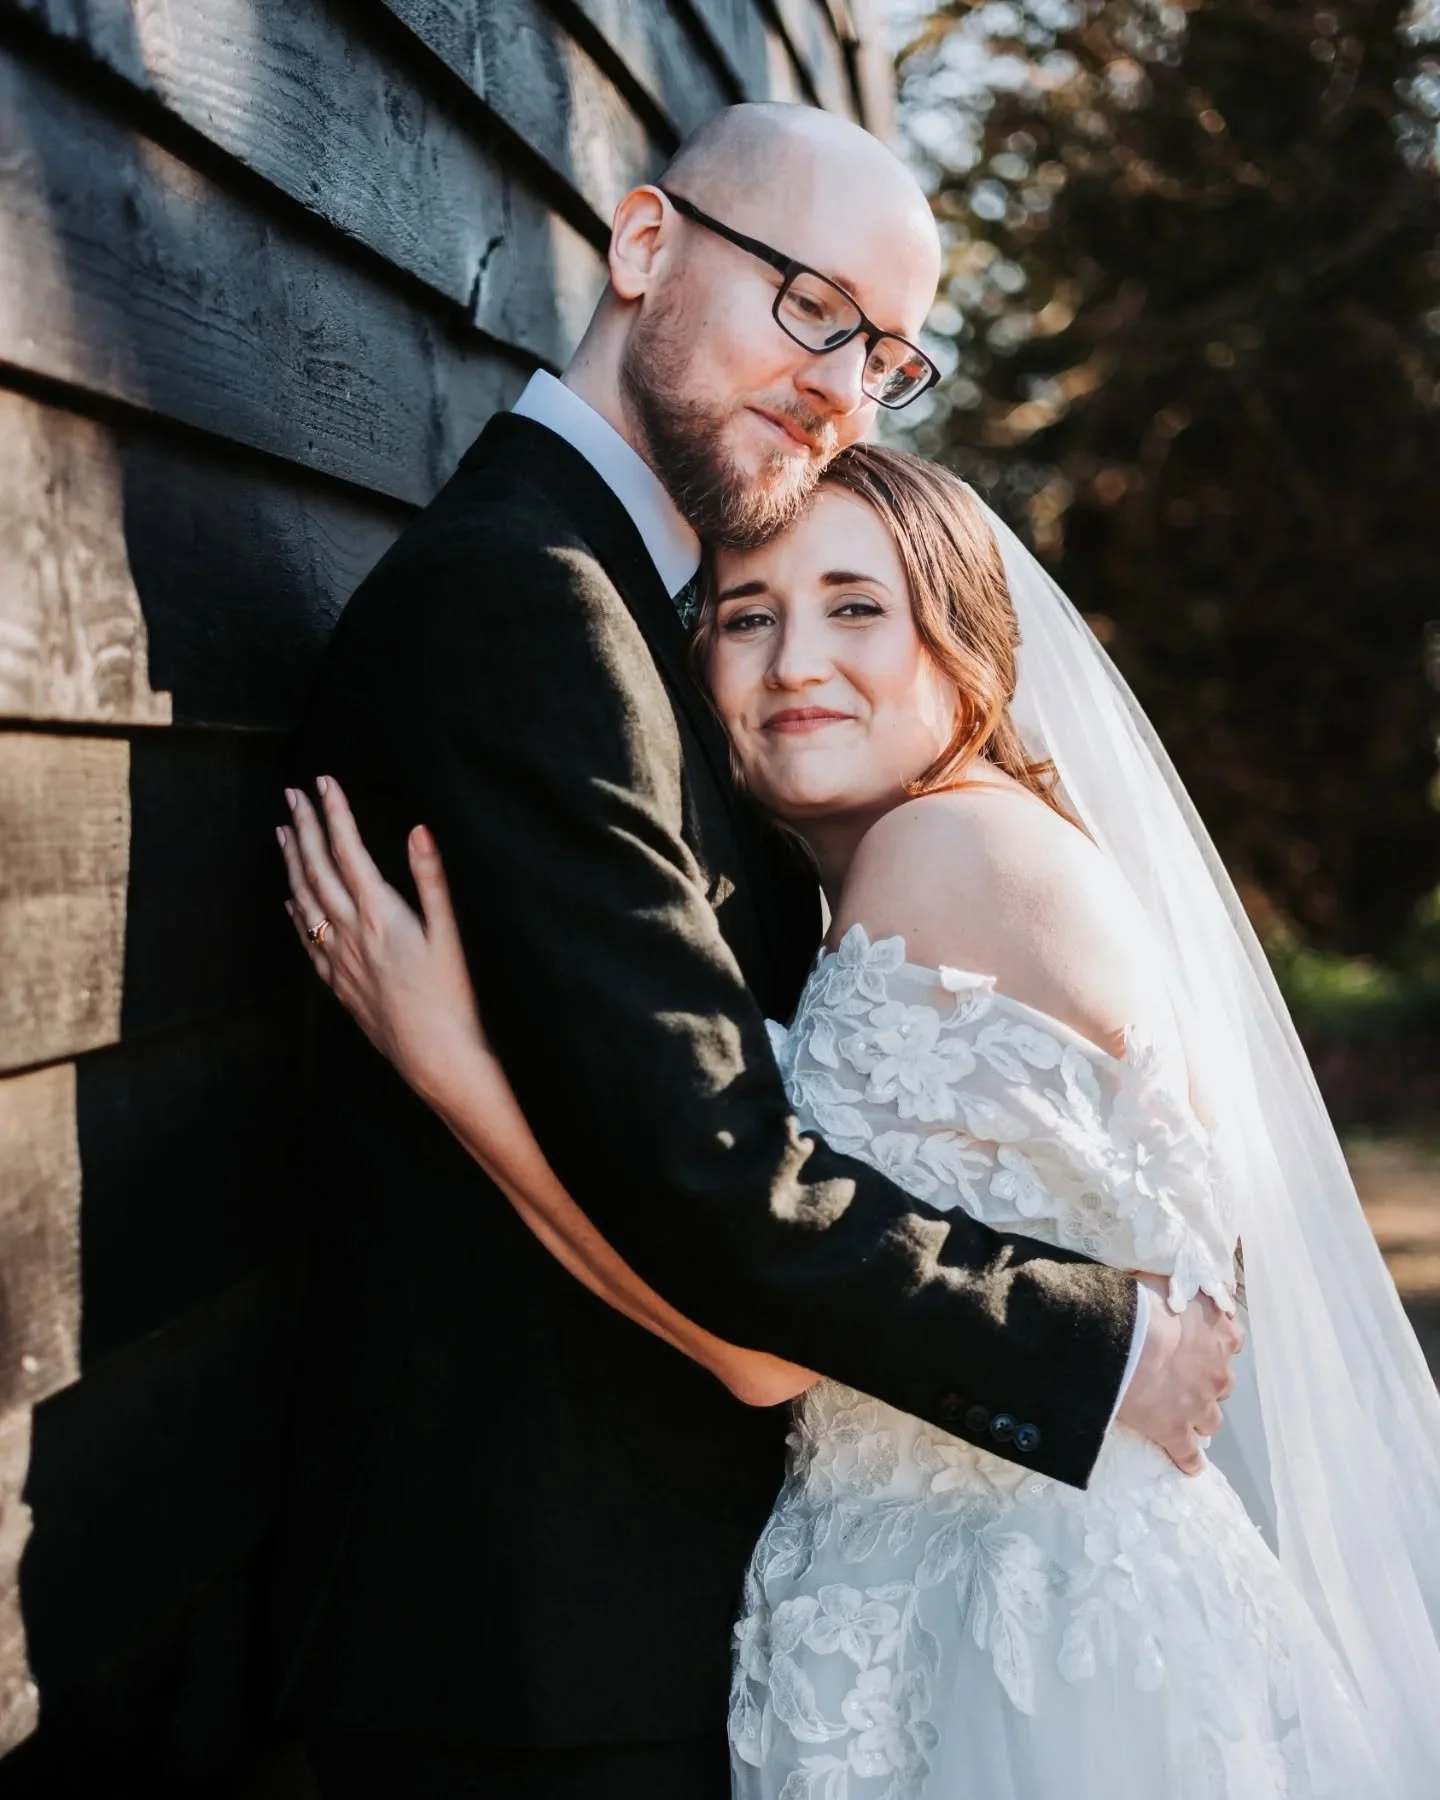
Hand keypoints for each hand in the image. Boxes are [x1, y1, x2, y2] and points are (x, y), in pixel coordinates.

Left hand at [277, 777, 486, 1106]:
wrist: (433, 1056)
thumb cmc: (450, 996)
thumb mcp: (449, 933)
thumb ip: (431, 879)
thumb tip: (419, 830)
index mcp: (380, 914)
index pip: (348, 851)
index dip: (334, 813)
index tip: (323, 782)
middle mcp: (350, 933)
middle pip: (318, 870)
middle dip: (304, 828)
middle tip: (291, 795)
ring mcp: (339, 959)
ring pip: (304, 900)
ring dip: (292, 864)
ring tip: (282, 834)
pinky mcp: (339, 984)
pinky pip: (307, 940)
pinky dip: (295, 913)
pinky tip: (290, 901)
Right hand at [1115, 1273, 1242, 1475]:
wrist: (1125, 1340)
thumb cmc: (1143, 1303)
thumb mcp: (1167, 1279)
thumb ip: (1185, 1286)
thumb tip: (1189, 1282)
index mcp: (1222, 1333)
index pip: (1231, 1339)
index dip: (1214, 1341)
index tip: (1197, 1340)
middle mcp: (1219, 1372)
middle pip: (1221, 1383)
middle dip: (1204, 1381)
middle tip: (1177, 1374)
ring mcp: (1200, 1406)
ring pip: (1210, 1421)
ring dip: (1198, 1417)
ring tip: (1177, 1413)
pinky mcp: (1176, 1432)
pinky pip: (1188, 1455)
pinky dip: (1188, 1460)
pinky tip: (1186, 1464)